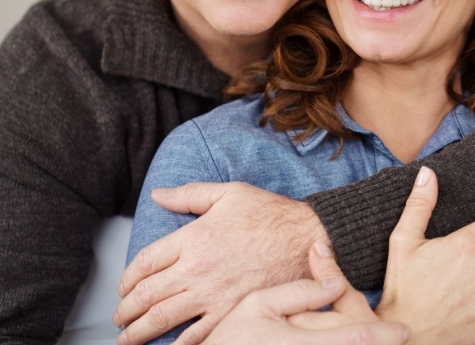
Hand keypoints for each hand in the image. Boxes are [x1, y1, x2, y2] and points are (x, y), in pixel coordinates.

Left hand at [114, 181, 327, 344]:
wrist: (306, 238)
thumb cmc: (269, 214)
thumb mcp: (229, 193)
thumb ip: (190, 194)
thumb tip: (158, 194)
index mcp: (194, 238)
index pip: (146, 262)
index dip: (128, 277)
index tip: (124, 286)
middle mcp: (198, 269)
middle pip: (148, 294)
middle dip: (127, 310)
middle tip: (120, 317)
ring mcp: (214, 295)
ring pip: (164, 319)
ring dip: (140, 332)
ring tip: (128, 338)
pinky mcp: (232, 313)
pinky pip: (197, 336)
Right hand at [203, 240, 408, 344]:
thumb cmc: (232, 338)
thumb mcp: (258, 303)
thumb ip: (298, 293)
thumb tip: (333, 283)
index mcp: (302, 344)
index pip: (355, 337)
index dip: (383, 335)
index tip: (404, 330)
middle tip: (399, 337)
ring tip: (378, 342)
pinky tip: (347, 343)